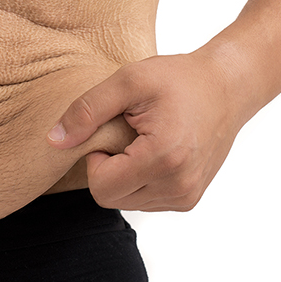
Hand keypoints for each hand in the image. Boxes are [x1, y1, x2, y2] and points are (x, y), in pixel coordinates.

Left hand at [47, 53, 243, 210]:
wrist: (227, 86)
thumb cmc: (178, 79)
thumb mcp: (128, 81)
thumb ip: (86, 111)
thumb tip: (53, 141)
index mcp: (163, 158)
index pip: (101, 188)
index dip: (95, 159)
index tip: (111, 133)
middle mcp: (179, 185)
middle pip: (110, 198)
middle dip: (108, 169)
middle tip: (125, 136)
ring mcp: (186, 195)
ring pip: (126, 202)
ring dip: (123, 175)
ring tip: (141, 142)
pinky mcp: (189, 199)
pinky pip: (144, 201)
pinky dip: (139, 180)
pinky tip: (153, 153)